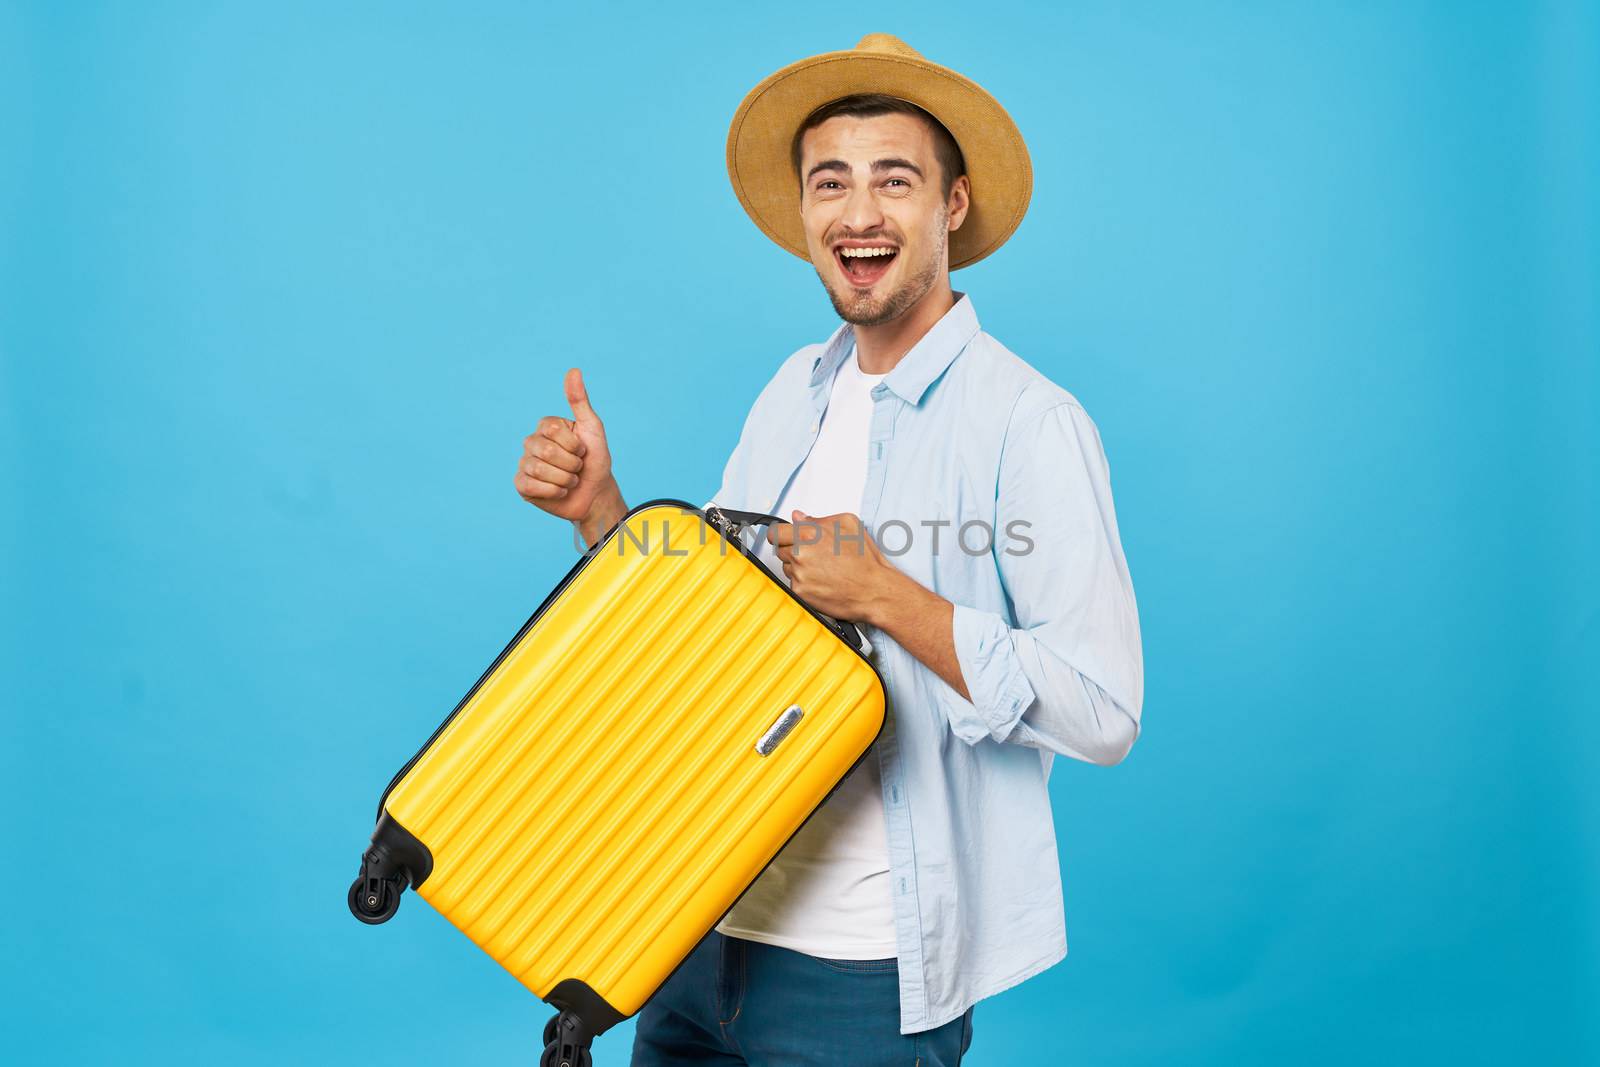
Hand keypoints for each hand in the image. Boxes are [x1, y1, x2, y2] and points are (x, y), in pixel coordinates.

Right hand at [515, 367, 619, 524]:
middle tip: (577, 468)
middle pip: (545, 450)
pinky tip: (560, 491)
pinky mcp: (522, 485)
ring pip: (539, 470)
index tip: (582, 449)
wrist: (596, 494)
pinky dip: (554, 491)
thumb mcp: (592, 428)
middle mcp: (531, 443)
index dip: (573, 444)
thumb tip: (574, 370)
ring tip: (571, 480)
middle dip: (571, 463)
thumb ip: (579, 400)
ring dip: (565, 479)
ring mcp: (525, 464)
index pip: (551, 429)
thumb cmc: (595, 460)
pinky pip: (531, 486)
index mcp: (546, 427)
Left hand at [769, 510, 895, 623]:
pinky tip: (821, 580)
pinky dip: (804, 582)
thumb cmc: (865, 560)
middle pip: (780, 550)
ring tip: (821, 568)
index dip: (781, 534)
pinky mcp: (800, 592)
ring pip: (786, 567)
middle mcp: (800, 554)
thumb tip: (799, 517)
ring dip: (797, 566)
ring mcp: (799, 574)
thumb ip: (819, 518)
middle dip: (792, 549)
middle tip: (812, 554)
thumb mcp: (848, 524)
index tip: (785, 537)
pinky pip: (793, 583)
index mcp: (809, 534)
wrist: (874, 590)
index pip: (775, 532)